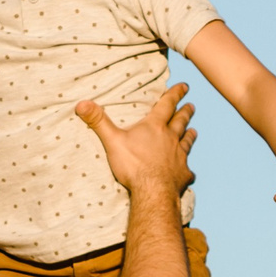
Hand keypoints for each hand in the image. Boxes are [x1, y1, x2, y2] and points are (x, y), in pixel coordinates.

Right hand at [78, 85, 194, 201]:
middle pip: (180, 122)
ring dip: (190, 136)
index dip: (175, 94)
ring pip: (187, 142)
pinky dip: (187, 171)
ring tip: (194, 131)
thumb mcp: (113, 141)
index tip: (184, 86)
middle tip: (192, 106)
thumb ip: (99, 122)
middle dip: (186, 112)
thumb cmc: (133, 165)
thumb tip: (81, 103)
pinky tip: (188, 173)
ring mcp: (179, 156)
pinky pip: (187, 171)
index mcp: (155, 127)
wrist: (152, 190)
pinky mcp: (182, 174)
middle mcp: (170, 138)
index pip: (167, 105)